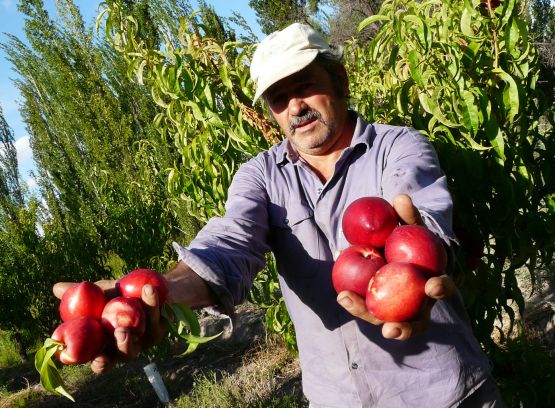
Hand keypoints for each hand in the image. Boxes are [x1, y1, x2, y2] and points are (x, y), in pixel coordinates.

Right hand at [53, 280, 167, 372]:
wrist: (147, 283)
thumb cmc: (118, 294)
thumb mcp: (98, 292)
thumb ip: (77, 293)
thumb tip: (56, 288)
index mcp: (109, 345)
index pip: (103, 362)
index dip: (100, 364)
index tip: (98, 359)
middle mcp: (128, 345)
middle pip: (126, 355)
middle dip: (123, 347)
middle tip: (120, 333)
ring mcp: (147, 338)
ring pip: (144, 338)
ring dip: (138, 327)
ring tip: (130, 316)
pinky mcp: (162, 325)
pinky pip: (158, 315)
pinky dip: (152, 301)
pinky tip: (147, 288)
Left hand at [336, 193, 455, 339]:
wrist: (395, 254)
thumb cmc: (408, 241)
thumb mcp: (410, 227)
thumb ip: (407, 216)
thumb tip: (400, 197)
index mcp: (436, 283)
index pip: (443, 288)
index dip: (440, 289)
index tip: (431, 285)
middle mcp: (420, 305)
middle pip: (416, 323)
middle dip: (405, 329)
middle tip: (390, 329)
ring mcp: (401, 313)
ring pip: (388, 323)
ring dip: (369, 317)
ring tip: (351, 305)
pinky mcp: (381, 312)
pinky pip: (368, 310)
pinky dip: (356, 304)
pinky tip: (342, 295)